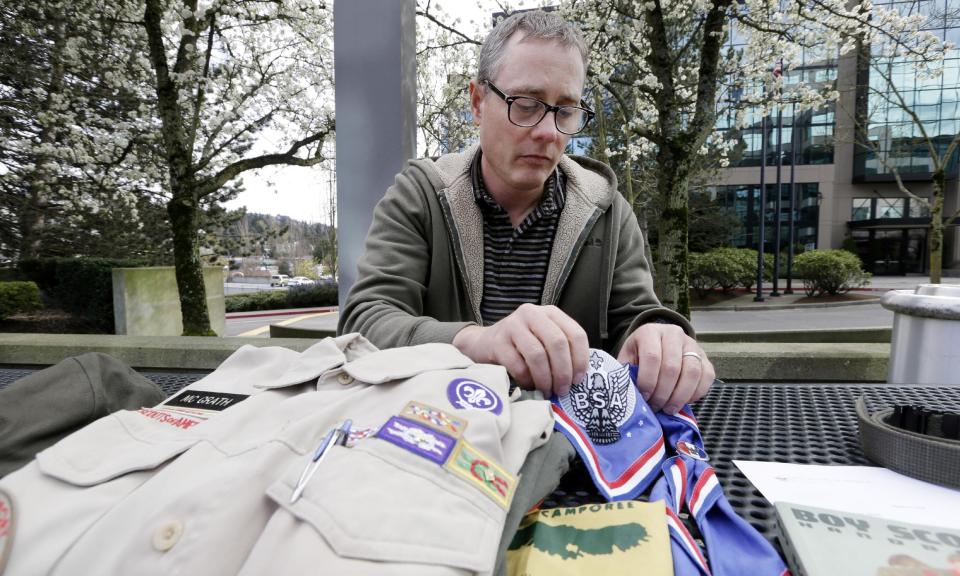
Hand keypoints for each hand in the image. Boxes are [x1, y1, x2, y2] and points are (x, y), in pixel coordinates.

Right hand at [452, 304, 588, 397]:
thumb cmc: (521, 346)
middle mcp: (532, 314)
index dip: (580, 359)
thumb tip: (579, 378)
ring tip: (547, 391)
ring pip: (538, 355)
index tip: (578, 380)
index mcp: (550, 313)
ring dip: (545, 379)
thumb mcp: (543, 339)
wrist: (483, 343)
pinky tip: (529, 386)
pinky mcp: (497, 341)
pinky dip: (527, 380)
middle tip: (562, 390)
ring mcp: (513, 325)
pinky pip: (518, 365)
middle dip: (563, 371)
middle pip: (557, 343)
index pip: (575, 334)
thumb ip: (562, 350)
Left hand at [616, 323, 713, 413]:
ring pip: (692, 372)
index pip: (652, 357)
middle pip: (672, 367)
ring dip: (680, 396)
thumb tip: (630, 397)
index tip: (644, 397)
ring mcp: (692, 344)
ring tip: (669, 408)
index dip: (648, 381)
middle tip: (656, 407)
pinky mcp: (705, 357)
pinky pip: (707, 376)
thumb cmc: (638, 356)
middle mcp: (673, 333)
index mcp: (650, 332)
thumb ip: (627, 374)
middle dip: (663, 393)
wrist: (655, 345)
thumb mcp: (627, 360)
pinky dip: (696, 393)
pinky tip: (684, 402)